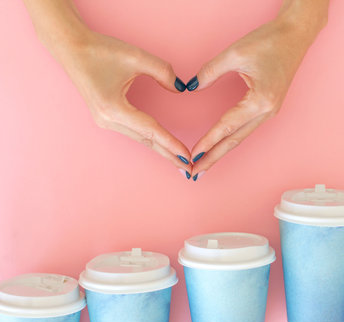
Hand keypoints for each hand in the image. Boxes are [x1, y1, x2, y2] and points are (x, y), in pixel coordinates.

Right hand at [23, 0, 192, 175]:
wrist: (71, 48)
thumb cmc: (101, 50)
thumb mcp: (136, 57)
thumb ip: (163, 72)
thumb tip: (181, 89)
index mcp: (113, 108)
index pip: (150, 130)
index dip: (171, 144)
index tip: (187, 157)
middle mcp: (108, 120)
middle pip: (146, 140)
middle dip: (169, 155)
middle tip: (189, 169)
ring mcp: (104, 121)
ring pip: (140, 138)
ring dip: (161, 149)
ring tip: (180, 161)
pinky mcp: (105, 118)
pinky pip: (133, 132)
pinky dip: (150, 140)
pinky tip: (162, 146)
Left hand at [188, 0, 327, 179]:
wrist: (296, 35)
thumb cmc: (270, 41)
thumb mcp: (235, 53)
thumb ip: (210, 72)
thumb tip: (191, 87)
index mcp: (260, 101)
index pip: (226, 126)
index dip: (207, 142)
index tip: (192, 156)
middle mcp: (267, 111)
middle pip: (234, 140)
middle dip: (213, 157)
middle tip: (194, 173)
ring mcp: (270, 111)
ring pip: (241, 136)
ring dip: (222, 151)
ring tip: (204, 164)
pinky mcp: (269, 107)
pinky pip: (247, 128)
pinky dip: (231, 138)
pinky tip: (221, 145)